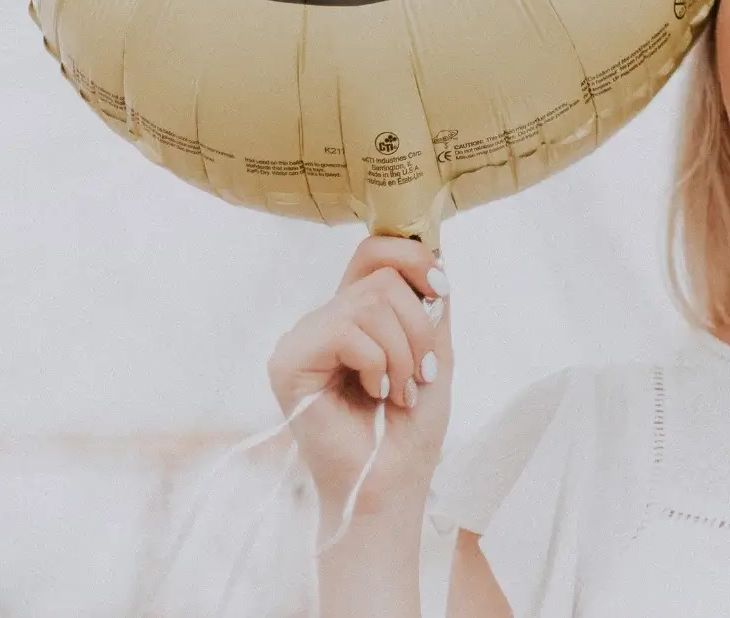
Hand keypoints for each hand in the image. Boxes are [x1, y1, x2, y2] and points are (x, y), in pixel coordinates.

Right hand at [266, 234, 453, 517]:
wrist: (392, 481)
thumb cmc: (411, 425)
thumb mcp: (434, 350)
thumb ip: (430, 302)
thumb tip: (435, 249)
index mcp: (355, 313)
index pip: (374, 251)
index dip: (414, 256)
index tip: (441, 291)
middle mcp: (324, 319)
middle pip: (381, 276)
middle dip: (419, 326)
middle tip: (420, 374)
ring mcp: (303, 338)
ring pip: (370, 302)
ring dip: (403, 352)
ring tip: (399, 391)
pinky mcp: (288, 362)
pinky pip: (346, 331)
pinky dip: (377, 363)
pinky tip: (374, 393)